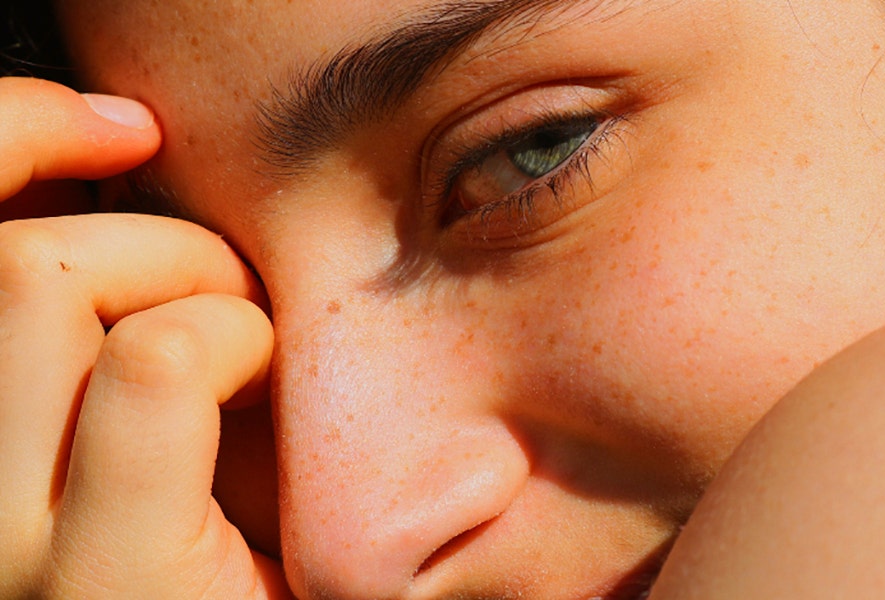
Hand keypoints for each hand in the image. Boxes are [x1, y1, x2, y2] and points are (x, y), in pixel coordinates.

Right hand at [0, 78, 290, 597]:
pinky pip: (155, 360)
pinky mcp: (104, 580)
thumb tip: (121, 181)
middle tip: (234, 301)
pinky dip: (233, 335)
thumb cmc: (237, 562)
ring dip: (187, 273)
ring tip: (250, 345)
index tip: (123, 132)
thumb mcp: (150, 437)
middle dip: (150, 239)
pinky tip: (264, 384)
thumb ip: (105, 344)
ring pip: (46, 280)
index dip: (17, 138)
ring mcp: (9, 548)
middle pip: (3, 260)